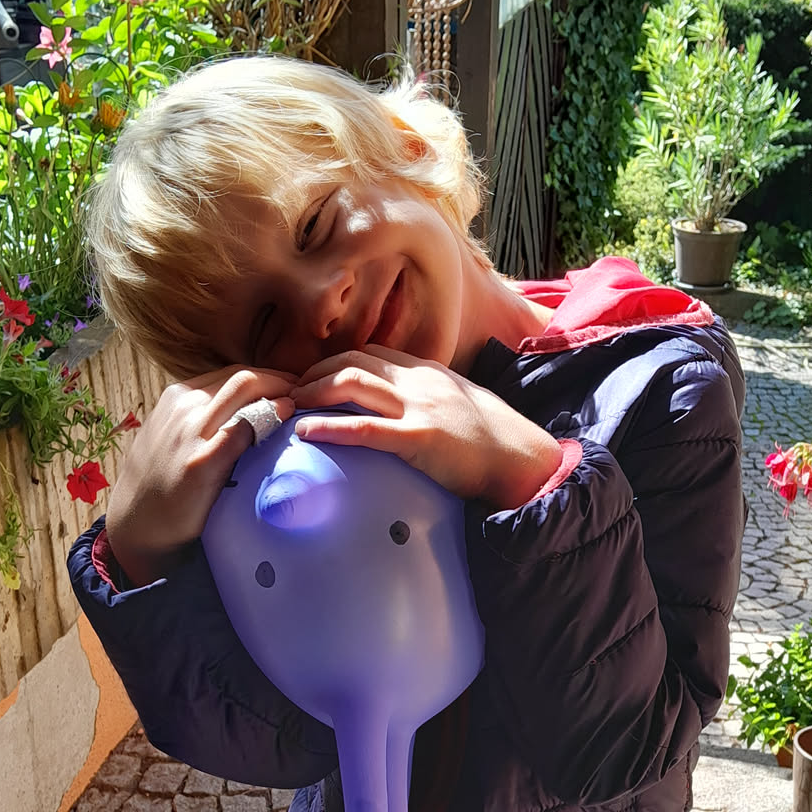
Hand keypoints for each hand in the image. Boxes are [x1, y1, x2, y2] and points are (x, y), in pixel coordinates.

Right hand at [104, 366, 297, 585]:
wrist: (135, 525)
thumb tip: (251, 411)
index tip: (293, 391)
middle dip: (283, 380)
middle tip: (308, 396)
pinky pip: (244, 426)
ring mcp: (190, 431)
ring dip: (281, 392)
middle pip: (244, 375)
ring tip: (303, 406)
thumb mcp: (175, 437)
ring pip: (245, 388)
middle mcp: (182, 406)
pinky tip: (287, 419)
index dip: (270, 378)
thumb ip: (206, 419)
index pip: (234, 373)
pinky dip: (269, 417)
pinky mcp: (200, 461)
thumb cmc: (162, 483)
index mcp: (177, 397)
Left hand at [290, 346, 562, 509]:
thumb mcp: (458, 407)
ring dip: (312, 391)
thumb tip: (403, 416)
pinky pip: (365, 427)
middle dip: (313, 372)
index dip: (334, 362)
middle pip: (353, 361)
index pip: (370, 353)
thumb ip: (429, 402)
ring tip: (287, 407)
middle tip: (287, 392)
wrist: (524, 458)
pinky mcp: (419, 438)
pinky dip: (330, 427)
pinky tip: (305, 434)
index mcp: (427, 372)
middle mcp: (419, 381)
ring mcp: (419, 407)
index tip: (309, 378)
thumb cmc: (493, 440)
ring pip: (352, 383)